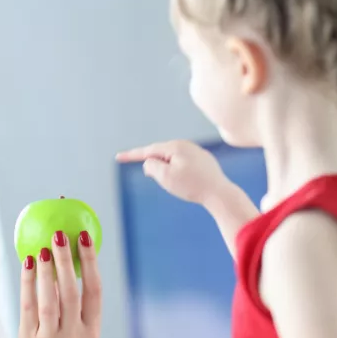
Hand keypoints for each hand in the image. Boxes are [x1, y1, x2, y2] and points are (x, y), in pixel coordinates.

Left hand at [15, 229, 100, 337]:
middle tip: (60, 234)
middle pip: (72, 291)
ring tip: (42, 247)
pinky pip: (29, 307)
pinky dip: (27, 283)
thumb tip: (64, 261)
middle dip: (67, 260)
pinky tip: (26, 264)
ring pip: (49, 299)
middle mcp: (75, 336)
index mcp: (92, 330)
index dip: (91, 261)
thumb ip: (74, 306)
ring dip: (45, 270)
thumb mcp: (78, 336)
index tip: (84, 236)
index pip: (95, 290)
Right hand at [117, 140, 257, 257]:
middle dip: (153, 164)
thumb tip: (149, 163)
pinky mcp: (203, 161)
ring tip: (173, 184)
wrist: (219, 193)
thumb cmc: (191, 185)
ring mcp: (196, 152)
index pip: (147, 150)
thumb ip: (151, 167)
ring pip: (172, 159)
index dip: (131, 155)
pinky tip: (184, 181)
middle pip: (160, 153)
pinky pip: (183, 163)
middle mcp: (186, 145)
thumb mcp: (165, 177)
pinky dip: (177, 171)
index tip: (118, 157)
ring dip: (166, 169)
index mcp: (175, 147)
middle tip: (151, 176)